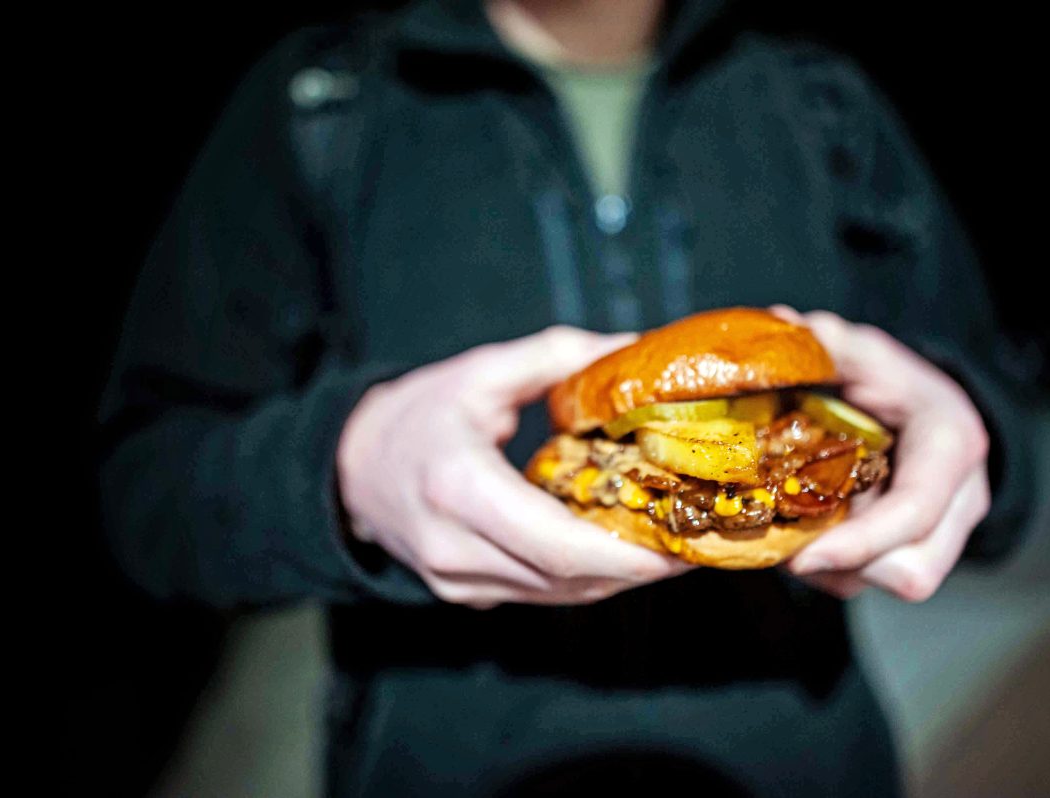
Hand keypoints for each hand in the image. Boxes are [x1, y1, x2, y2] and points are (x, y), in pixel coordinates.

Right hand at [336, 326, 692, 608]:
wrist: (351, 466)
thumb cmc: (417, 414)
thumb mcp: (481, 372)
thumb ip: (558, 358)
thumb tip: (633, 348)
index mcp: (459, 490)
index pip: (557, 546)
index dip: (627, 556)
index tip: (682, 546)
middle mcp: (456, 549)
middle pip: (568, 580)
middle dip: (640, 569)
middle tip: (698, 541)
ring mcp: (456, 581)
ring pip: (559, 596)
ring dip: (618, 577)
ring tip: (672, 544)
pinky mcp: (464, 594)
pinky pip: (539, 594)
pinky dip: (584, 577)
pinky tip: (619, 549)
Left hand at [771, 306, 991, 601]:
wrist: (924, 407)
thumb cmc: (891, 380)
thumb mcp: (863, 353)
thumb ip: (827, 343)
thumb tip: (779, 324)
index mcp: (950, 446)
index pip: (914, 512)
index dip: (859, 542)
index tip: (801, 556)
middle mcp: (963, 497)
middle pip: (912, 568)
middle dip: (847, 564)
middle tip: (789, 543)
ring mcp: (949, 530)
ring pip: (895, 582)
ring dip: (840, 570)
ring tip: (796, 535)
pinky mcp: (927, 550)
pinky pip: (883, 581)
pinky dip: (843, 568)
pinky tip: (814, 534)